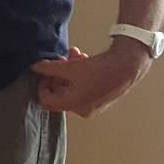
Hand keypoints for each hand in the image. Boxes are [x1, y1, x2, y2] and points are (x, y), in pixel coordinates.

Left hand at [32, 43, 151, 117]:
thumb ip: (49, 68)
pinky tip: (84, 58)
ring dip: (70, 69)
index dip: (42, 85)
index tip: (45, 72)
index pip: (47, 101)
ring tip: (75, 54)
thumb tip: (35, 66)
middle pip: (60, 92)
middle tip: (61, 58)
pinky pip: (83, 86)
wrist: (128, 65)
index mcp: (73, 105)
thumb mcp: (69, 67)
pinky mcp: (100, 96)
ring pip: (72, 86)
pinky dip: (80, 73)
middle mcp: (83, 109)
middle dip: (58, 73)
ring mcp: (93, 104)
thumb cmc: (100, 69)